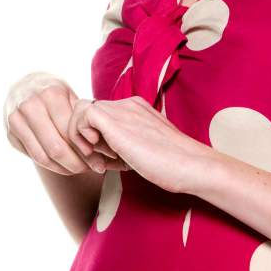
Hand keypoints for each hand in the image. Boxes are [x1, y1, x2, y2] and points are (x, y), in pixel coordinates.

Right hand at [3, 71, 127, 175]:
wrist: (25, 85)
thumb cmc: (55, 93)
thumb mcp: (71, 97)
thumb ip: (83, 118)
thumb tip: (104, 148)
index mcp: (51, 94)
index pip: (71, 132)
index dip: (87, 150)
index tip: (101, 160)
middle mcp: (30, 106)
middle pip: (56, 148)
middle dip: (77, 163)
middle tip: (93, 168)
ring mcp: (16, 120)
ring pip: (43, 157)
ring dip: (65, 168)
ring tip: (81, 169)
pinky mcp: (10, 134)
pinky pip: (34, 158)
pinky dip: (52, 166)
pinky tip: (65, 166)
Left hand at [72, 95, 212, 194]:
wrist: (190, 165)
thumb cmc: (172, 166)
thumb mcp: (142, 152)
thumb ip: (123, 147)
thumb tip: (101, 155)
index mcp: (135, 109)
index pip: (101, 115)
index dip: (96, 139)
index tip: (107, 163)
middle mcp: (127, 104)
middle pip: (87, 111)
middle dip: (85, 140)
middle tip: (99, 164)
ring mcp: (122, 110)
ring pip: (80, 110)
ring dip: (81, 138)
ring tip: (98, 162)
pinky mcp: (115, 120)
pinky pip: (82, 115)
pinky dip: (82, 136)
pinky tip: (98, 155)